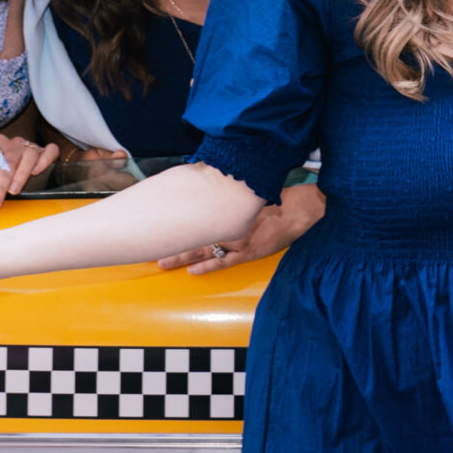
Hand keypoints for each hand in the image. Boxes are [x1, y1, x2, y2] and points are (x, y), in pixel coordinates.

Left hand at [0, 133, 60, 210]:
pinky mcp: (45, 150)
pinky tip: (37, 172)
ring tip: (14, 192)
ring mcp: (30, 146)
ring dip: (21, 174)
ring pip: (28, 155)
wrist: (10, 162)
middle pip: (7, 161)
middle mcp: (13, 143)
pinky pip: (50, 150)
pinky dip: (44, 160)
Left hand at [157, 183, 325, 273]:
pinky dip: (207, 267)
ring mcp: (235, 242)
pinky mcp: (247, 254)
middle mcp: (226, 225)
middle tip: (153, 246)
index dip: (176, 218)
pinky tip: (192, 272)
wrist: (299, 210)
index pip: (193, 214)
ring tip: (165, 263)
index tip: (158, 219)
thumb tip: (201, 179)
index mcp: (225, 208)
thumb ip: (224, 187)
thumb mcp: (246, 186)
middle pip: (192, 234)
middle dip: (172, 241)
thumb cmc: (274, 194)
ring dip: (183, 257)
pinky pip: (222, 263)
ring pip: (203, 250)